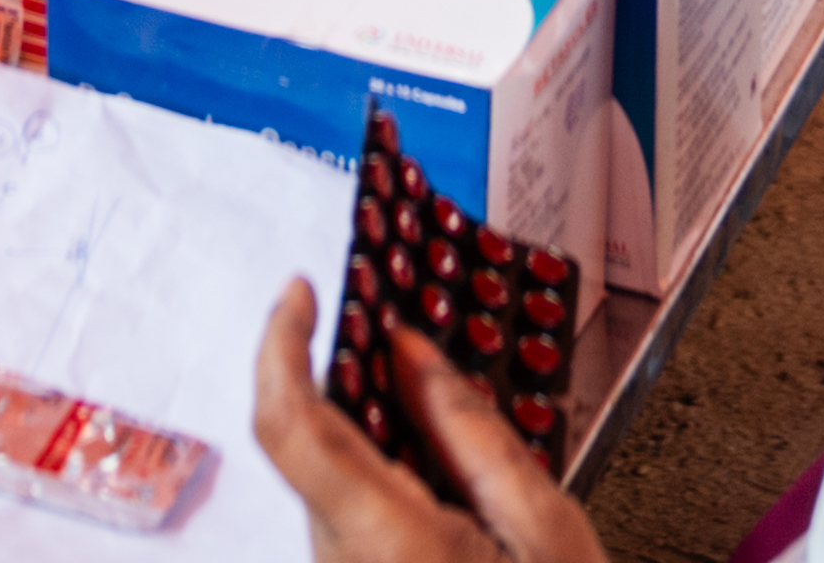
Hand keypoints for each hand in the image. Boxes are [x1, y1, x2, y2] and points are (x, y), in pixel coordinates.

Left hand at [248, 285, 602, 562]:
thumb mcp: (542, 523)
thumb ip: (467, 429)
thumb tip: (407, 349)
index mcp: (385, 540)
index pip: (290, 426)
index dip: (281, 345)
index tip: (302, 289)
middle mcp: (341, 561)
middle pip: (309, 442)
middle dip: (345, 375)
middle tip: (398, 325)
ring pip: (328, 473)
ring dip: (367, 422)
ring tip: (437, 400)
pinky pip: (347, 505)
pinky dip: (380, 464)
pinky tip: (442, 466)